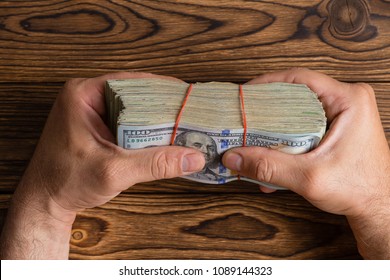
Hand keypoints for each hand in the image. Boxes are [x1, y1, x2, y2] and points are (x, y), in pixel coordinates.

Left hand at [0, 72, 204, 258]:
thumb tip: (193, 158)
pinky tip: (164, 138)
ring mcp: (92, 112)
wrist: (44, 202)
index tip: (190, 96)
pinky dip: (146, 129)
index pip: (134, 81)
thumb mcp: (114, 171)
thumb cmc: (66, 182)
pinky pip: (128, 121)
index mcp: (83, 94)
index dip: (165, 88)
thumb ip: (155, 163)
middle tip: (191, 113)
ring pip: (134, 108)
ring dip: (156, 118)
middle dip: (164, 104)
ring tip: (184, 124)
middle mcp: (87, 97)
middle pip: (136, 93)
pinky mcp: (97, 127)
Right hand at [222, 68, 389, 258]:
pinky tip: (271, 158)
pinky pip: (304, 126)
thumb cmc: (359, 190)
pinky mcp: (337, 130)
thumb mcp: (309, 178)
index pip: (299, 78)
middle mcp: (347, 102)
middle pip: (296, 94)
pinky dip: (286, 139)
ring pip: (297, 111)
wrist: (379, 208)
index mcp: (348, 100)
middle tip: (244, 116)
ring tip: (253, 138)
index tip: (244, 94)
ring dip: (274, 126)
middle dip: (267, 107)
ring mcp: (343, 116)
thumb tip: (234, 157)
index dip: (267, 83)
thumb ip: (269, 167)